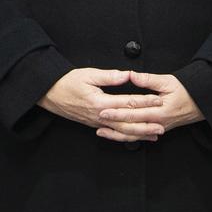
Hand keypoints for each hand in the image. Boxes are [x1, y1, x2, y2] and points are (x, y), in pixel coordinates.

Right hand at [39, 68, 163, 141]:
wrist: (49, 93)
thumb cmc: (66, 82)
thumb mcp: (87, 74)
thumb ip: (109, 76)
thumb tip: (127, 75)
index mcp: (100, 102)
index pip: (128, 102)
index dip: (144, 101)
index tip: (158, 99)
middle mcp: (100, 115)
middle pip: (128, 122)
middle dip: (147, 122)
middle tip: (163, 122)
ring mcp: (97, 122)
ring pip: (122, 131)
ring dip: (140, 133)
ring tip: (155, 134)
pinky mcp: (94, 125)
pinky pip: (113, 133)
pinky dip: (126, 136)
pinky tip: (136, 137)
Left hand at [96, 71, 203, 141]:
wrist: (202, 102)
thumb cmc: (185, 90)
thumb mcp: (167, 81)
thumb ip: (148, 79)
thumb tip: (131, 74)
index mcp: (159, 111)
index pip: (134, 113)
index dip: (117, 112)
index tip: (103, 110)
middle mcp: (158, 122)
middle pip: (132, 126)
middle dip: (113, 123)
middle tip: (97, 120)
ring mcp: (159, 128)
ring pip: (135, 135)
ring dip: (118, 134)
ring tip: (101, 132)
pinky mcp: (158, 129)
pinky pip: (141, 136)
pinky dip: (128, 137)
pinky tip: (117, 135)